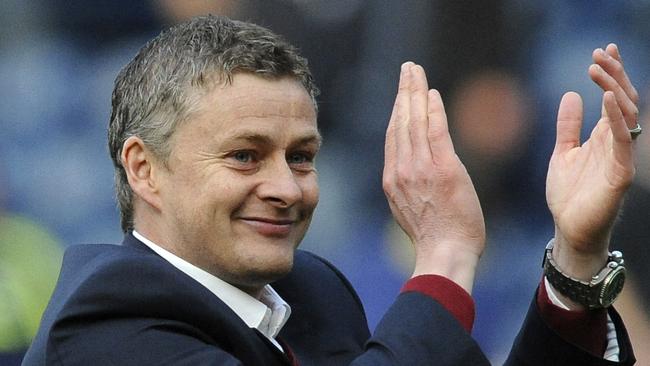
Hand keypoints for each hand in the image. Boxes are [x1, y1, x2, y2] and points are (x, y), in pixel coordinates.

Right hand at [382, 62, 484, 292]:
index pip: (393, 136)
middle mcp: (402, 170)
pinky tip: (432, 93)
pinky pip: (435, 132)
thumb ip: (407, 185)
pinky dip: (433, 111)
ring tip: (416, 71)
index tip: (401, 93)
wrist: (444, 253)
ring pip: (414, 121)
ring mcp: (420, 169)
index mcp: (392, 179)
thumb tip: (411, 171)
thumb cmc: (432, 237)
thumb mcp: (407, 209)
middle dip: (403, 91)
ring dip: (415, 92)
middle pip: (400, 121)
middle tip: (407, 68)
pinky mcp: (443, 169)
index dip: (397, 110)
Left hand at [546, 44, 637, 285]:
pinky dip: (616, 118)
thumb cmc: (569, 194)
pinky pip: (622, 142)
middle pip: (623, 101)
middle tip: (600, 53)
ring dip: (614, 88)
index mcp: (604, 137)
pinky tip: (606, 98)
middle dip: (614, 74)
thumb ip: (568, 126)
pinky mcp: (620, 174)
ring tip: (598, 68)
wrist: (568, 229)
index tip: (603, 50)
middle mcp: (616, 143)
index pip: (614, 98)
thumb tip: (570, 95)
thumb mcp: (563, 152)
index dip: (612, 74)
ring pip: (626, 115)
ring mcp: (620, 157)